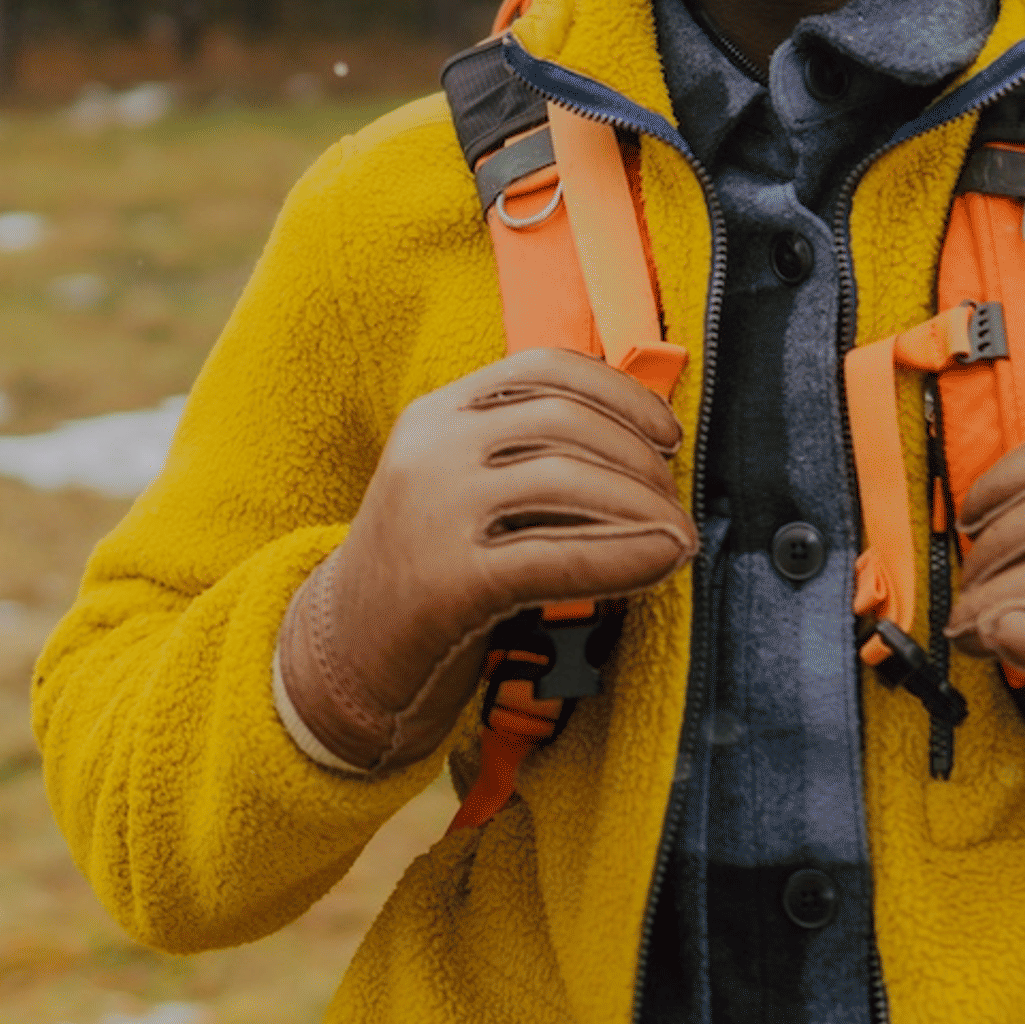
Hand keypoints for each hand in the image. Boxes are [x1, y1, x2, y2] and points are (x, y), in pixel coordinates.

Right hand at [277, 347, 696, 772]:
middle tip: (677, 500)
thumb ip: (525, 455)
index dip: (620, 392)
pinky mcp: (447, 580)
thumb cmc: (426, 568)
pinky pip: (559, 557)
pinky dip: (625, 558)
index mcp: (438, 412)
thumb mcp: (460, 486)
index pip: (543, 368)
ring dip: (645, 507)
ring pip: (570, 481)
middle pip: (566, 421)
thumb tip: (644, 450)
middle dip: (641, 459)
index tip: (668, 433)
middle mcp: (433, 447)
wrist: (344, 655)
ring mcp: (435, 510)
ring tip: (679, 538)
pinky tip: (661, 565)